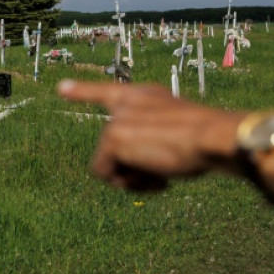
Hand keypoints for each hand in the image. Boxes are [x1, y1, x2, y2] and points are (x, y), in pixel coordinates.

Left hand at [58, 80, 241, 191]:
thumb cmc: (203, 141)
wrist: (212, 138)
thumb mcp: (174, 134)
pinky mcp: (113, 137)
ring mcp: (117, 120)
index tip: (60, 88)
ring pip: (110, 165)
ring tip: (163, 175)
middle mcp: (126, 103)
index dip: (82, 91)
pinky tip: (158, 179)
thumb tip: (122, 172)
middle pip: (113, 149)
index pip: (106, 92)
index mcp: (143, 96)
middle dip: (135, 168)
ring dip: (135, 178)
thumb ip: (148, 141)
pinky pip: (106, 175)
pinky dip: (131, 185)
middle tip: (165, 172)